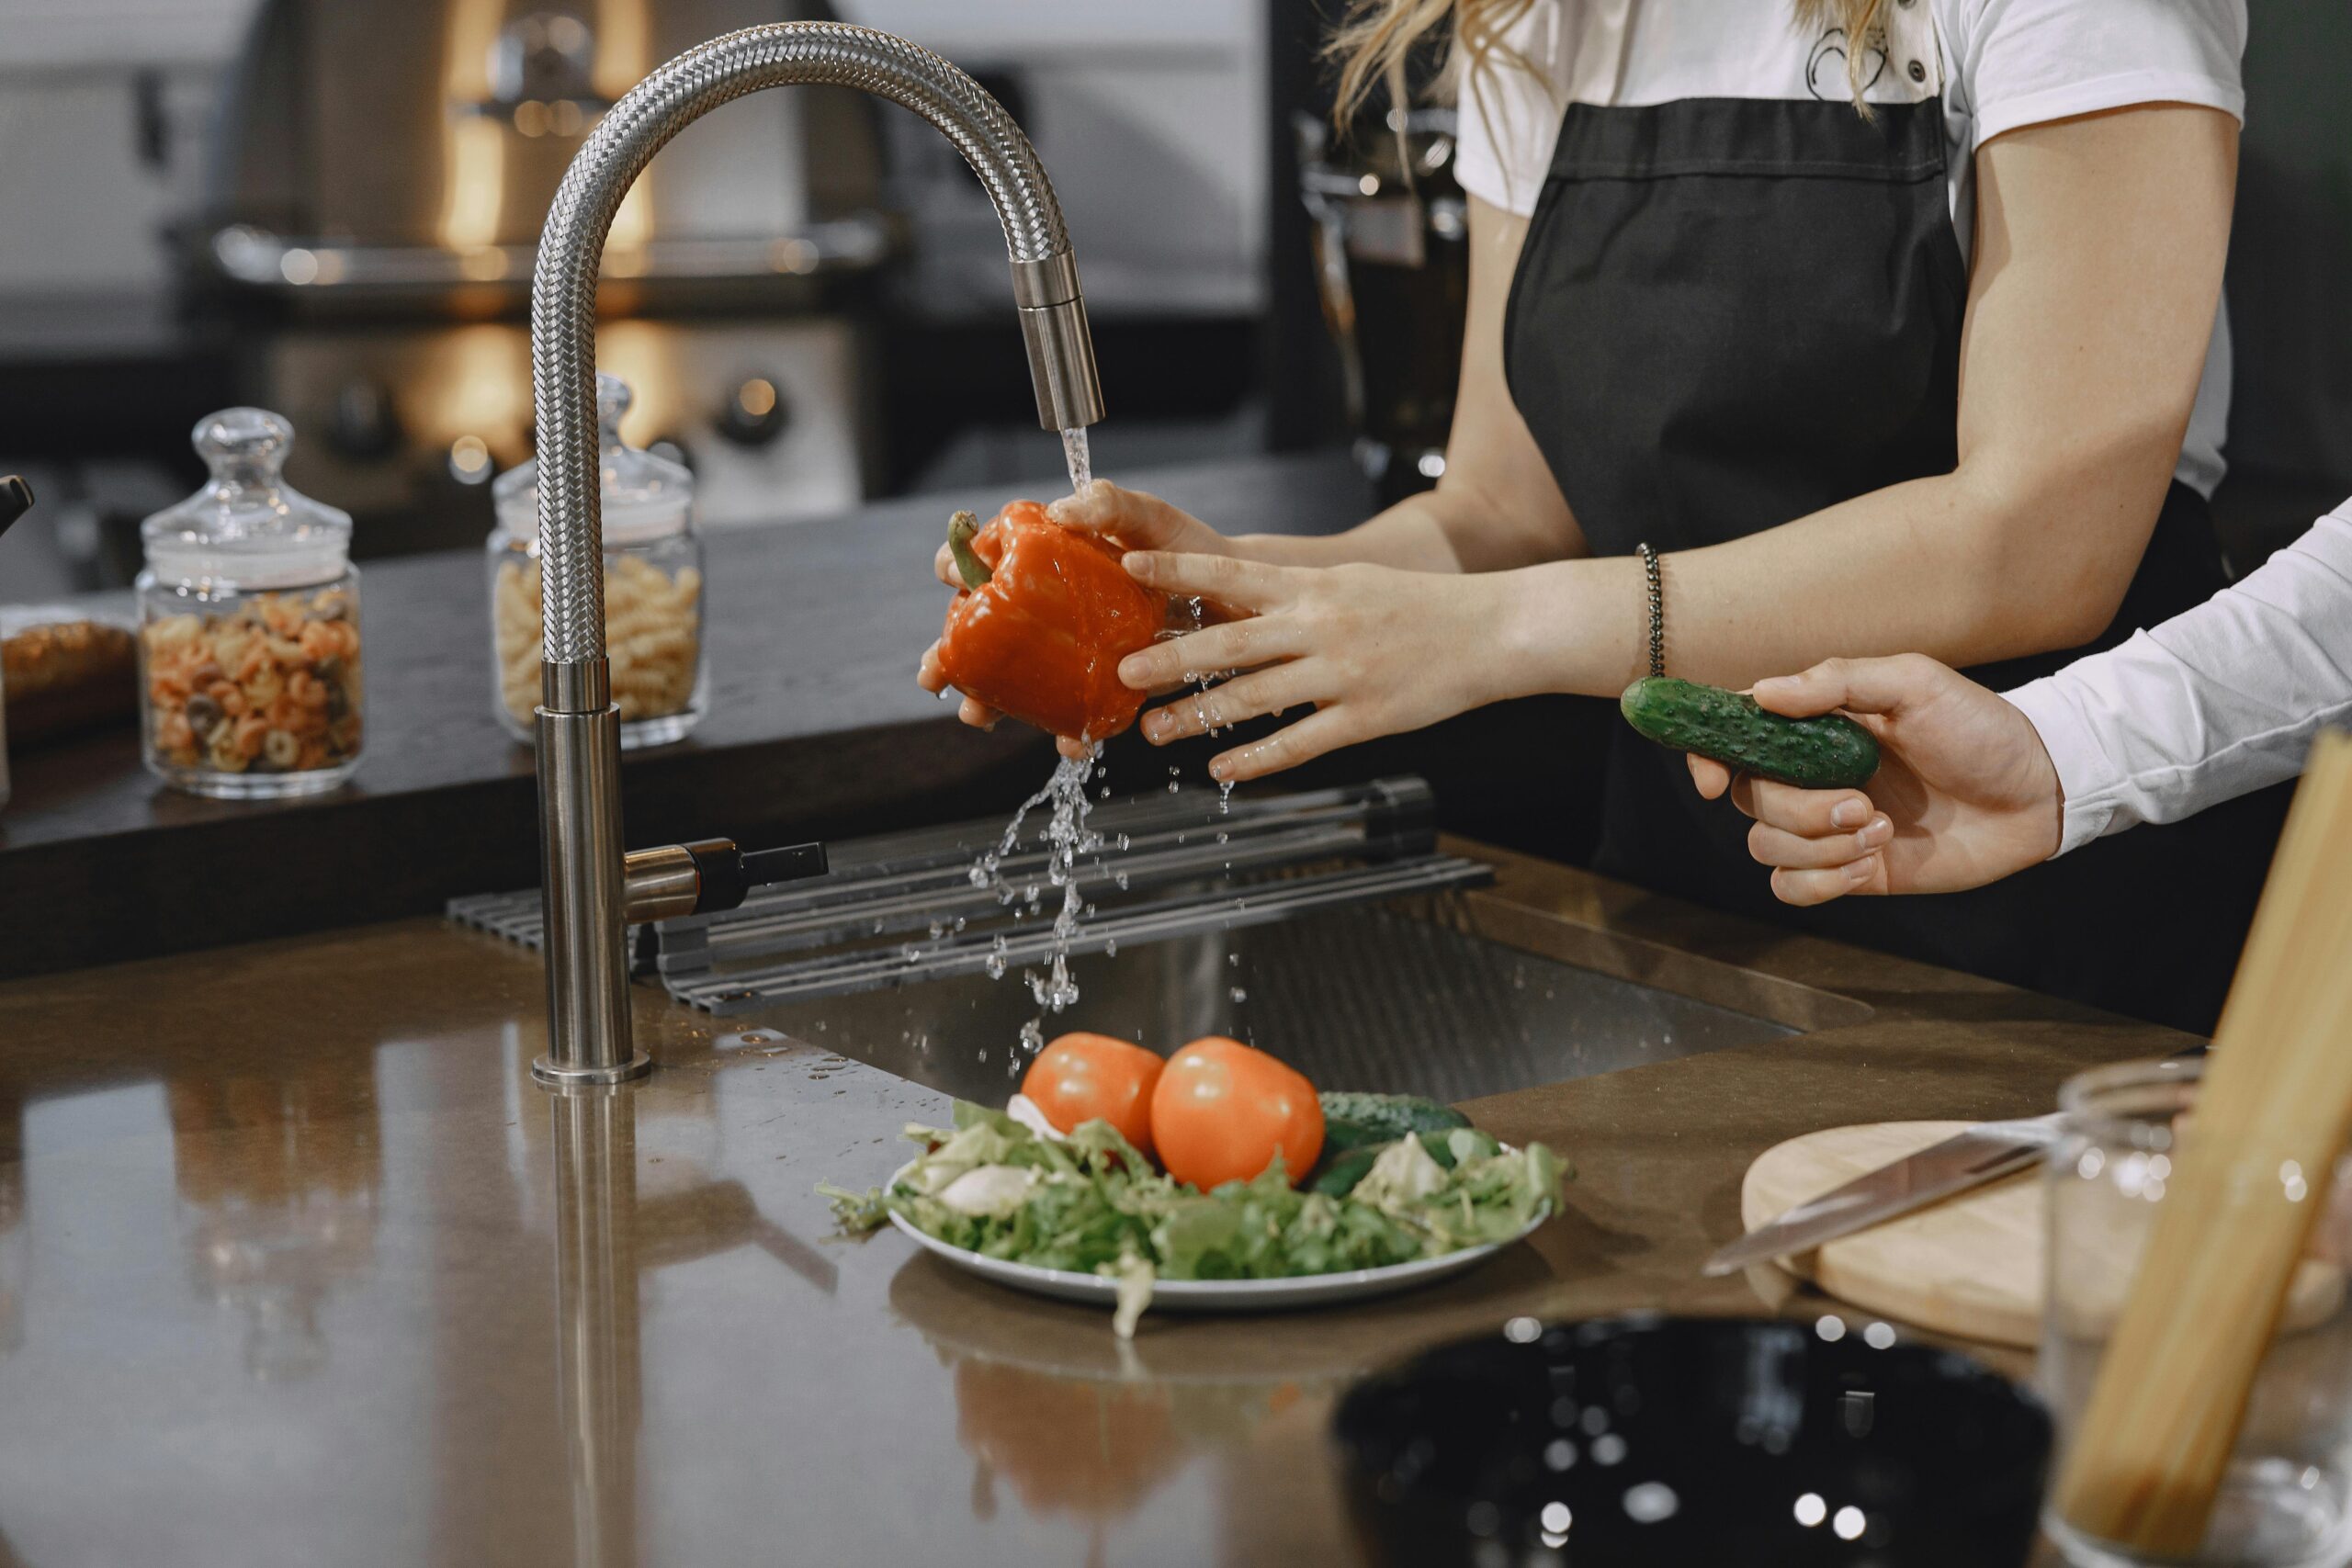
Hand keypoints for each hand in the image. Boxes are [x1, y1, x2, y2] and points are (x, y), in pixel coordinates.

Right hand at [919, 479, 1233, 757]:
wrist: (1232, 595)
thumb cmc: (1181, 546)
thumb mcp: (1145, 515)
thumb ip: (1105, 502)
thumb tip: (1060, 512)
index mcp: (1044, 557)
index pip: (985, 558)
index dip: (958, 566)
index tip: (952, 577)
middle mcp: (1047, 606)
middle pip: (984, 630)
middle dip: (952, 655)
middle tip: (935, 675)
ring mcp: (1070, 649)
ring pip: (1017, 678)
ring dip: (991, 702)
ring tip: (979, 717)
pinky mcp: (1103, 683)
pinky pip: (1075, 710)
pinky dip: (1069, 729)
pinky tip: (1070, 741)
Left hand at [1112, 553, 1535, 782]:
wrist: (1493, 630)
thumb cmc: (1420, 606)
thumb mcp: (1352, 581)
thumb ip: (1296, 595)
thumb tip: (1238, 600)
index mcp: (1316, 587)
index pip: (1233, 575)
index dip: (1179, 570)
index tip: (1131, 566)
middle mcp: (1322, 627)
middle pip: (1230, 644)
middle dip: (1169, 660)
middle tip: (1122, 674)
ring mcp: (1343, 675)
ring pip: (1254, 700)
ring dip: (1198, 716)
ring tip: (1154, 730)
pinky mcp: (1366, 717)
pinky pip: (1299, 743)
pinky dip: (1255, 758)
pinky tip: (1221, 767)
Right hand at [1685, 654, 2063, 904]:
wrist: (2035, 793)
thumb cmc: (1979, 728)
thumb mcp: (1913, 683)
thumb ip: (1836, 681)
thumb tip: (1762, 693)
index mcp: (1815, 726)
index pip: (1733, 737)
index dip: (1705, 756)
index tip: (1710, 778)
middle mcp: (1810, 775)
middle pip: (1747, 799)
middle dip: (1798, 809)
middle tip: (1861, 804)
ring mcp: (1827, 826)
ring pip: (1766, 846)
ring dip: (1818, 847)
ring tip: (1879, 832)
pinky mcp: (1849, 871)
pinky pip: (1793, 888)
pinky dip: (1823, 882)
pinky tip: (1870, 866)